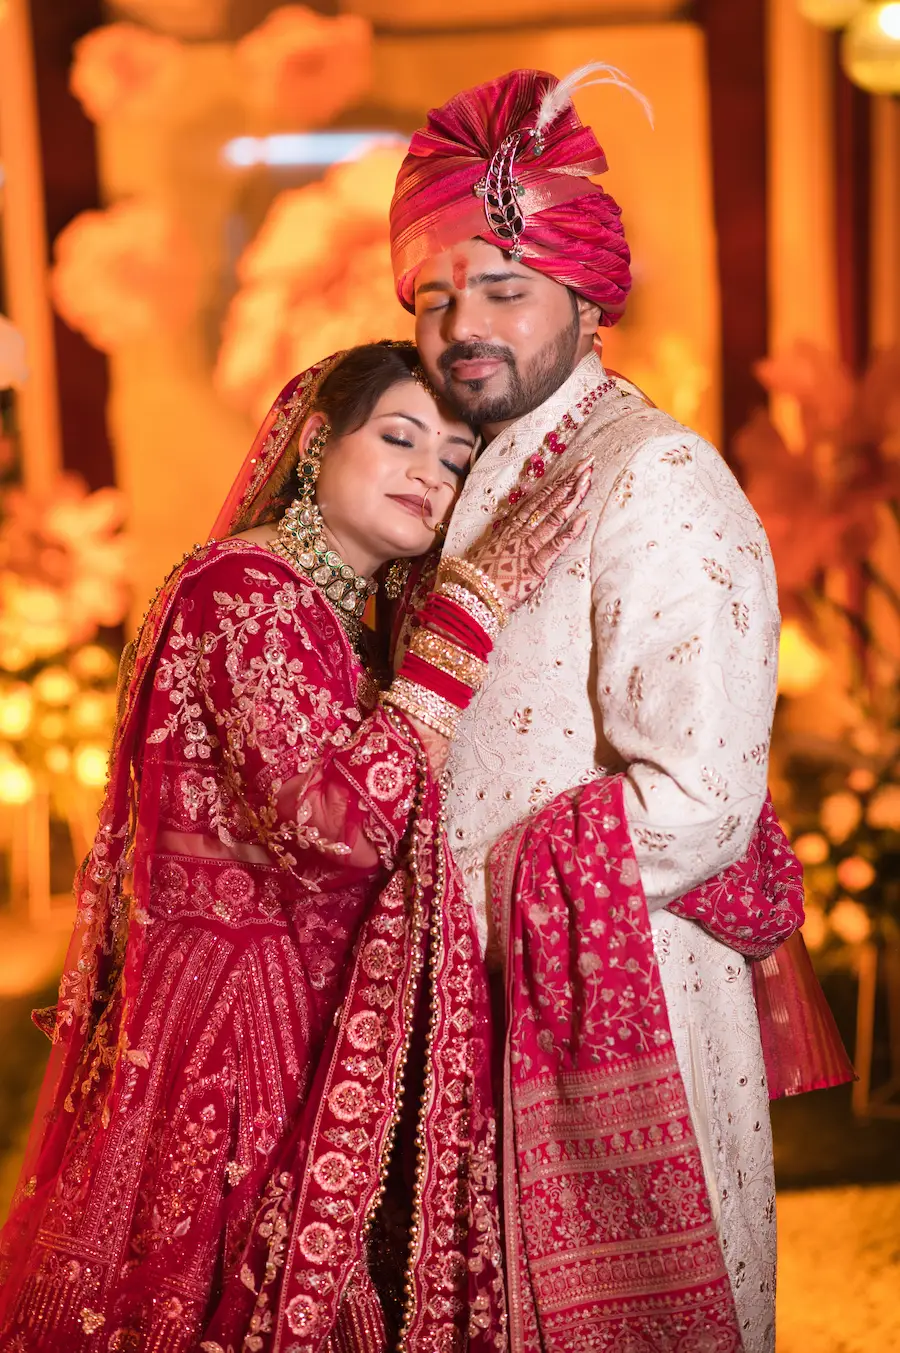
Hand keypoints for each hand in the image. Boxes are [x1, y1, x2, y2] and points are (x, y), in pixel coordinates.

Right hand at [464, 459, 591, 613]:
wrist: (466, 598)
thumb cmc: (472, 579)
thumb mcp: (485, 552)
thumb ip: (499, 538)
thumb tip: (506, 527)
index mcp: (509, 530)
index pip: (536, 501)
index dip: (554, 484)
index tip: (569, 469)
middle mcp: (519, 534)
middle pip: (547, 502)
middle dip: (568, 482)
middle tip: (587, 463)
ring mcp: (528, 548)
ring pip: (553, 517)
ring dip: (571, 497)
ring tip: (587, 479)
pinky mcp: (535, 567)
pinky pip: (555, 546)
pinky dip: (571, 531)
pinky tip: (584, 516)